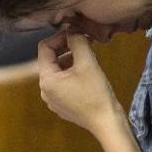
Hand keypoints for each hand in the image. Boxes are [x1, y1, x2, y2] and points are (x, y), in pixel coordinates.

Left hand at [38, 29, 146, 151]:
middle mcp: (45, 90)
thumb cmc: (97, 93)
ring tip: (89, 55)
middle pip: (50, 59)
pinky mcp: (62, 104)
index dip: (60, 37)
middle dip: (67, 47)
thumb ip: (77, 42)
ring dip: (71, 59)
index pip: (45, 48)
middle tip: (85, 41)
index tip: (77, 33)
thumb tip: (73, 28)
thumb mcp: (87, 62)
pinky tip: (88, 71)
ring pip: (58, 70)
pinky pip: (63, 82)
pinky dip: (72, 72)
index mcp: (46, 80)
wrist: (107, 122)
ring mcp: (53, 99)